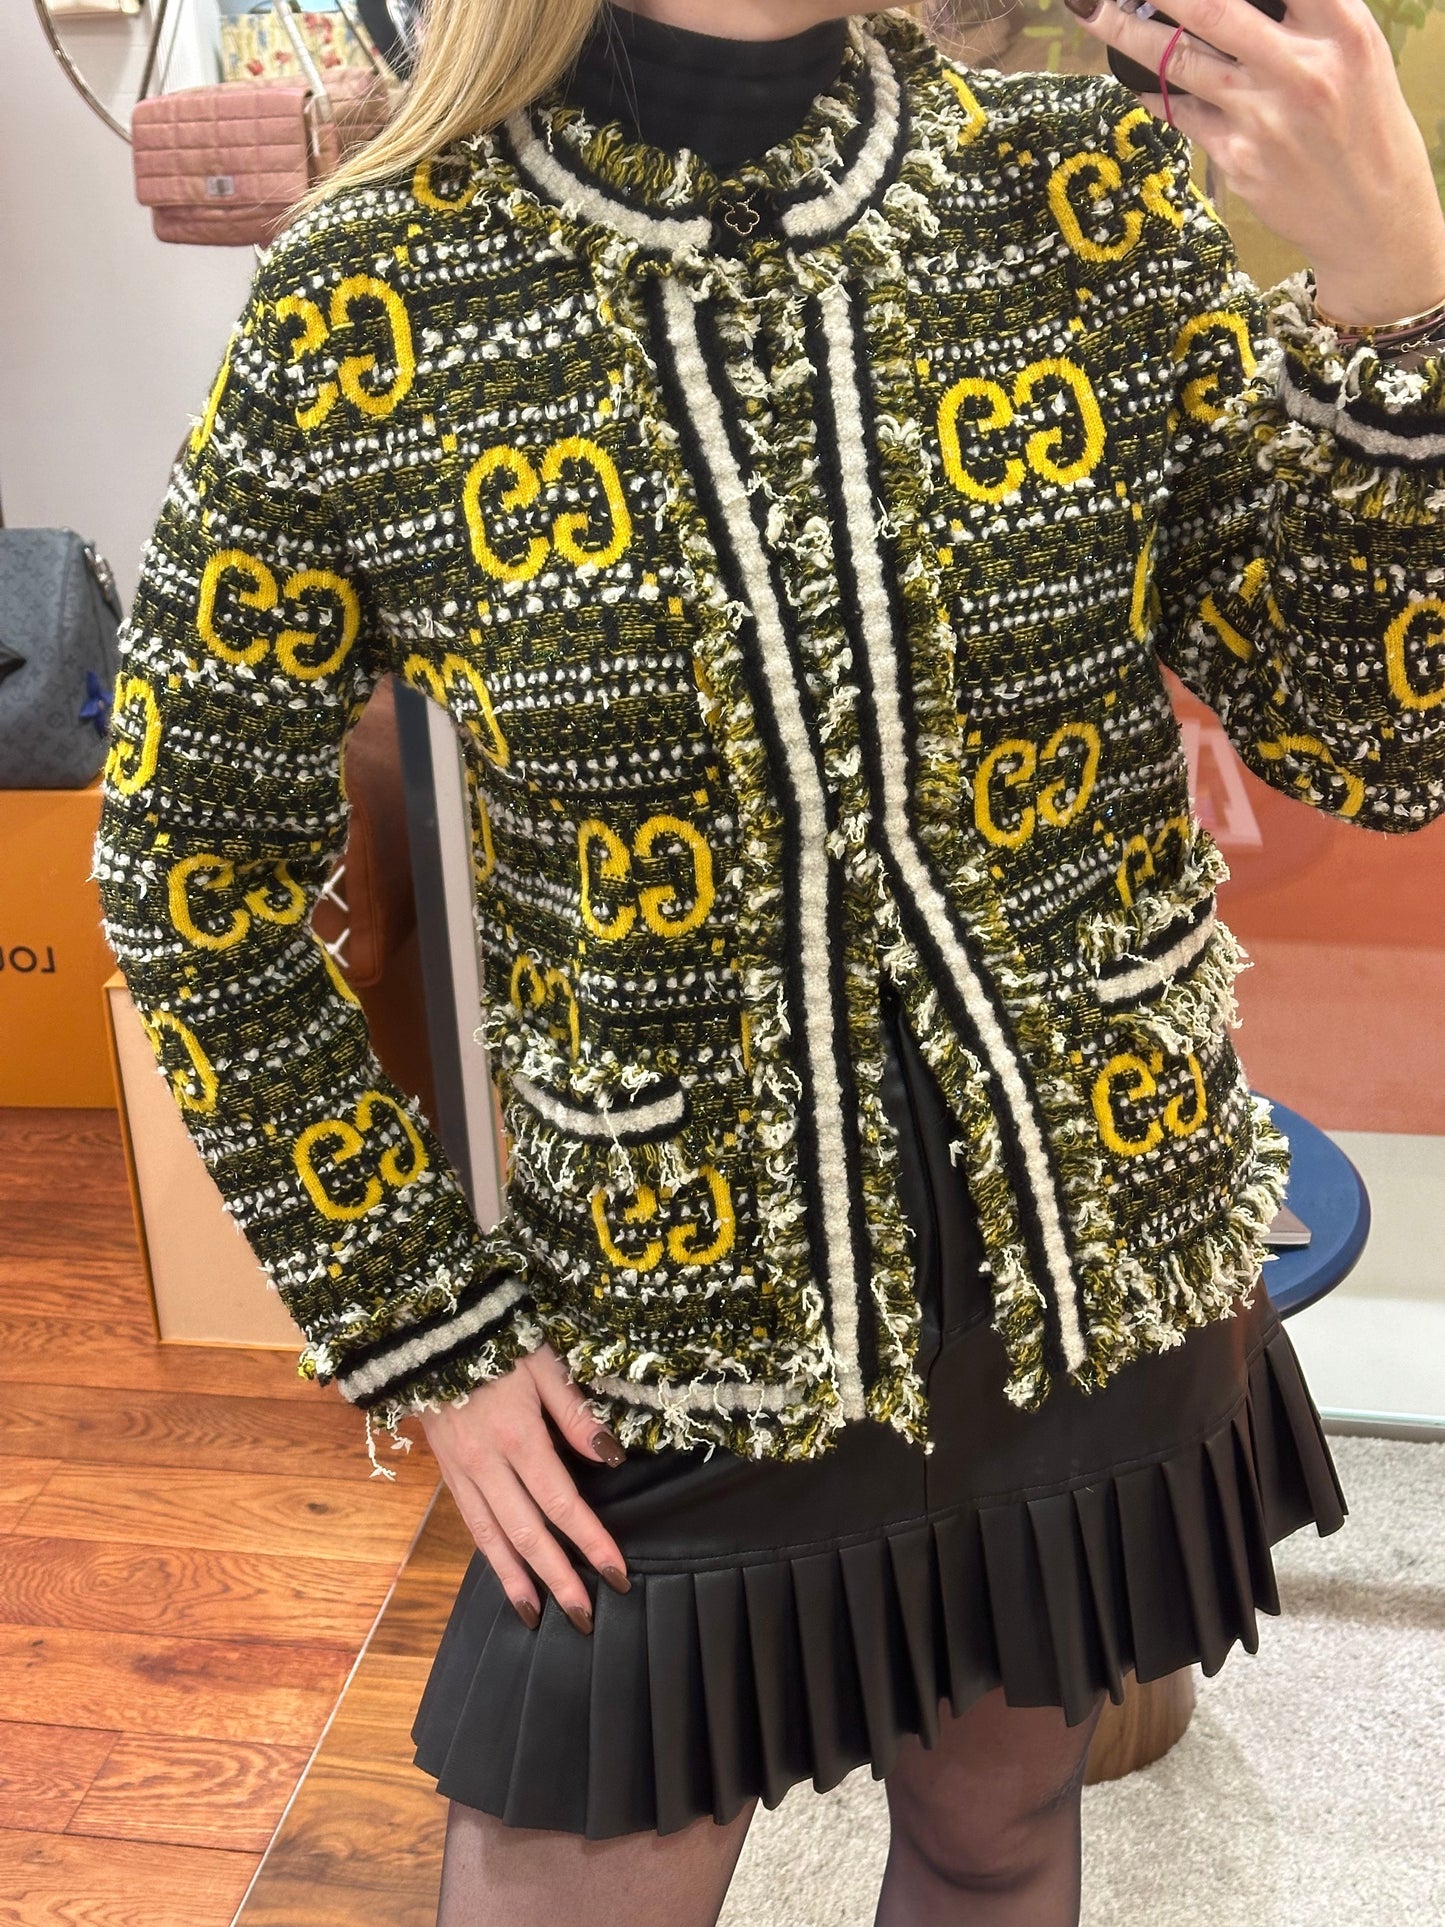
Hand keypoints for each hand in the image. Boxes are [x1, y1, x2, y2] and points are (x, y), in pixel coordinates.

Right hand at [419, 1340, 630, 1634]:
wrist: (427, 1332)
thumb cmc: (496, 1339)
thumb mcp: (542, 1363)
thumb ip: (574, 1412)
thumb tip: (610, 1456)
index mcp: (517, 1436)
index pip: (561, 1502)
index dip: (591, 1541)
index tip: (617, 1574)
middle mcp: (486, 1463)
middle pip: (527, 1533)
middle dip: (558, 1578)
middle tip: (585, 1617)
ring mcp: (462, 1472)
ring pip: (491, 1538)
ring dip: (517, 1581)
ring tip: (539, 1618)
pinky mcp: (446, 1473)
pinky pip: (470, 1524)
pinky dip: (490, 1557)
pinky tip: (506, 1577)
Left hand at [1067, 0, 1444, 323]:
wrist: (1372, 217)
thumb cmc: (1363, 123)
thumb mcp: (1355, 52)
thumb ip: (1306, 16)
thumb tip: (1237, 2)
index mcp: (1341, 29)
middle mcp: (1301, 68)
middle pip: (1211, 9)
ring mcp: (1264, 116)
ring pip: (1180, 62)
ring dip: (1129, 35)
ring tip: (1095, 15)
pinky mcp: (1238, 158)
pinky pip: (1182, 115)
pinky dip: (1155, 93)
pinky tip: (1138, 79)